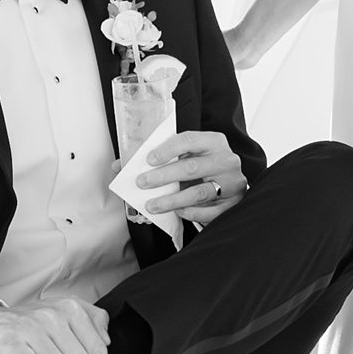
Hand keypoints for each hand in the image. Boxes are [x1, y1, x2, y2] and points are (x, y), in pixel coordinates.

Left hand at [129, 128, 248, 220]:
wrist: (232, 182)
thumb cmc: (203, 165)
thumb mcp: (187, 155)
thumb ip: (158, 158)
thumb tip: (119, 165)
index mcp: (214, 141)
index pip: (189, 140)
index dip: (167, 150)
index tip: (148, 160)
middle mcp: (226, 160)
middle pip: (191, 168)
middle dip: (163, 176)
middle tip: (142, 183)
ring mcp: (232, 182)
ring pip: (199, 193)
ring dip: (172, 200)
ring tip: (152, 205)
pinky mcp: (233, 203)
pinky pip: (209, 211)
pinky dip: (190, 213)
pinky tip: (177, 212)